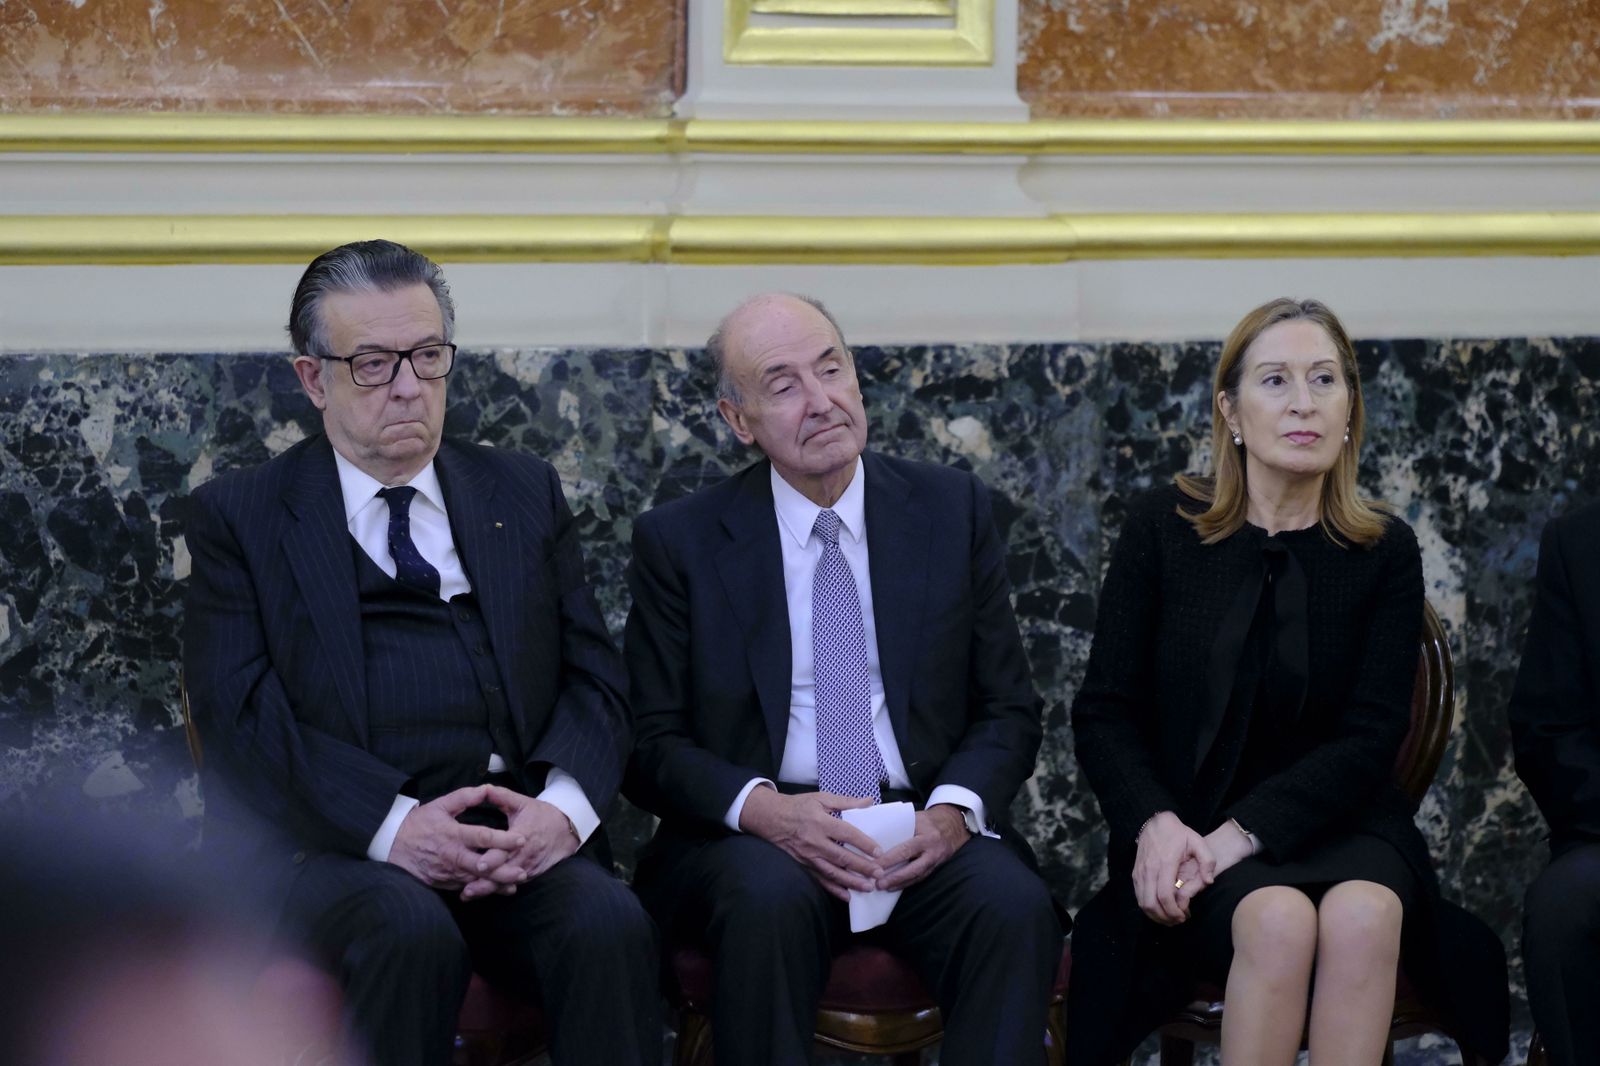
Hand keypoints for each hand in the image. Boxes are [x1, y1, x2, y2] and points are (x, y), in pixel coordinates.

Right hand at [387, 785, 525, 889]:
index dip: (503, 839)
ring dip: (495, 883)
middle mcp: (452, 856)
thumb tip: (485, 789)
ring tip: (515, 883)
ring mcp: (447, 872)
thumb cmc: (418, 823)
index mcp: (454, 834)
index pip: (483, 837)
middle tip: (523, 871)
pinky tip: (495, 889)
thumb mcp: (440, 805)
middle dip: (504, 870)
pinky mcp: (442, 883)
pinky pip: (464, 887)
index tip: (521, 839)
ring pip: (475, 881)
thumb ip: (464, 797)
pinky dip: (480, 889)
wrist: (392, 844)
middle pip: (483, 866)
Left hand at [459, 786, 581, 900]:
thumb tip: (484, 788)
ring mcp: (528, 867)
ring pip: (506, 882)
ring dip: (487, 889)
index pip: (506, 850)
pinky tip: (478, 894)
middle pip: (504, 872)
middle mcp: (525, 854)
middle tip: (466, 889)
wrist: (565, 830)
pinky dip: (496, 889)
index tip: (479, 864)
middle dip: (485, 881)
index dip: (493, 859)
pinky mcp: (529, 875)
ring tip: (467, 894)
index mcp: (523, 835)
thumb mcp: (523, 802)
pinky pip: (511, 884)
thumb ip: (502, 796)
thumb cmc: (541, 815)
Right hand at [738, 786, 881, 900]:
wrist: (770, 818)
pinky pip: (820, 880)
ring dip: (851, 881)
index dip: (864, 844)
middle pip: (842, 857)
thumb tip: (869, 801)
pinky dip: (833, 889)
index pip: (847, 834)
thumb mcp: (821, 798)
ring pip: (832, 872)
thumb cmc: (798, 806)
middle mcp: (815, 841)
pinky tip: (847, 895)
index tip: (879, 852)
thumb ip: (846, 802)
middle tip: (879, 874)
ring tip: (868, 887)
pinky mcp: (803, 865)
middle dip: (862, 867)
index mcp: (821, 822)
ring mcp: (808, 856)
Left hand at [875, 805, 970, 890]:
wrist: (953, 825)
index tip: (874, 864)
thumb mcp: (916, 818)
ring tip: (883, 887)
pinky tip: (894, 886)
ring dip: (899, 883)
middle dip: (895, 878)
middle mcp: (933, 852)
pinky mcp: (935, 867)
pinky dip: (906, 883)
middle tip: (878, 883)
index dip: (890, 859)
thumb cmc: (930, 820)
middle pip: (913, 868)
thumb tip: (877, 834)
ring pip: (916, 876)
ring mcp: (935, 862)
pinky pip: (920, 878)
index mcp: (927, 837)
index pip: (906, 850)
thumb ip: (900, 827)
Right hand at [1133, 811, 1214, 925]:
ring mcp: (1140, 872)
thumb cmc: (1178, 834)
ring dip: (1155, 915)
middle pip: (1150, 903)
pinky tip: (1160, 909)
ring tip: (1170, 918)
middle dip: (1164, 918)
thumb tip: (1208, 881)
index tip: (1183, 917)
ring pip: (1142, 902)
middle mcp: (1149, 870)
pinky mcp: (1136, 874)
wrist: (1155, 822)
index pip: (1164, 895)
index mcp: (1165, 863)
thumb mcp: (1198, 841)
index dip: (1173, 911)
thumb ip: (1207, 861)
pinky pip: (1138, 896)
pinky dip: (1148, 907)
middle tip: (1178, 921)